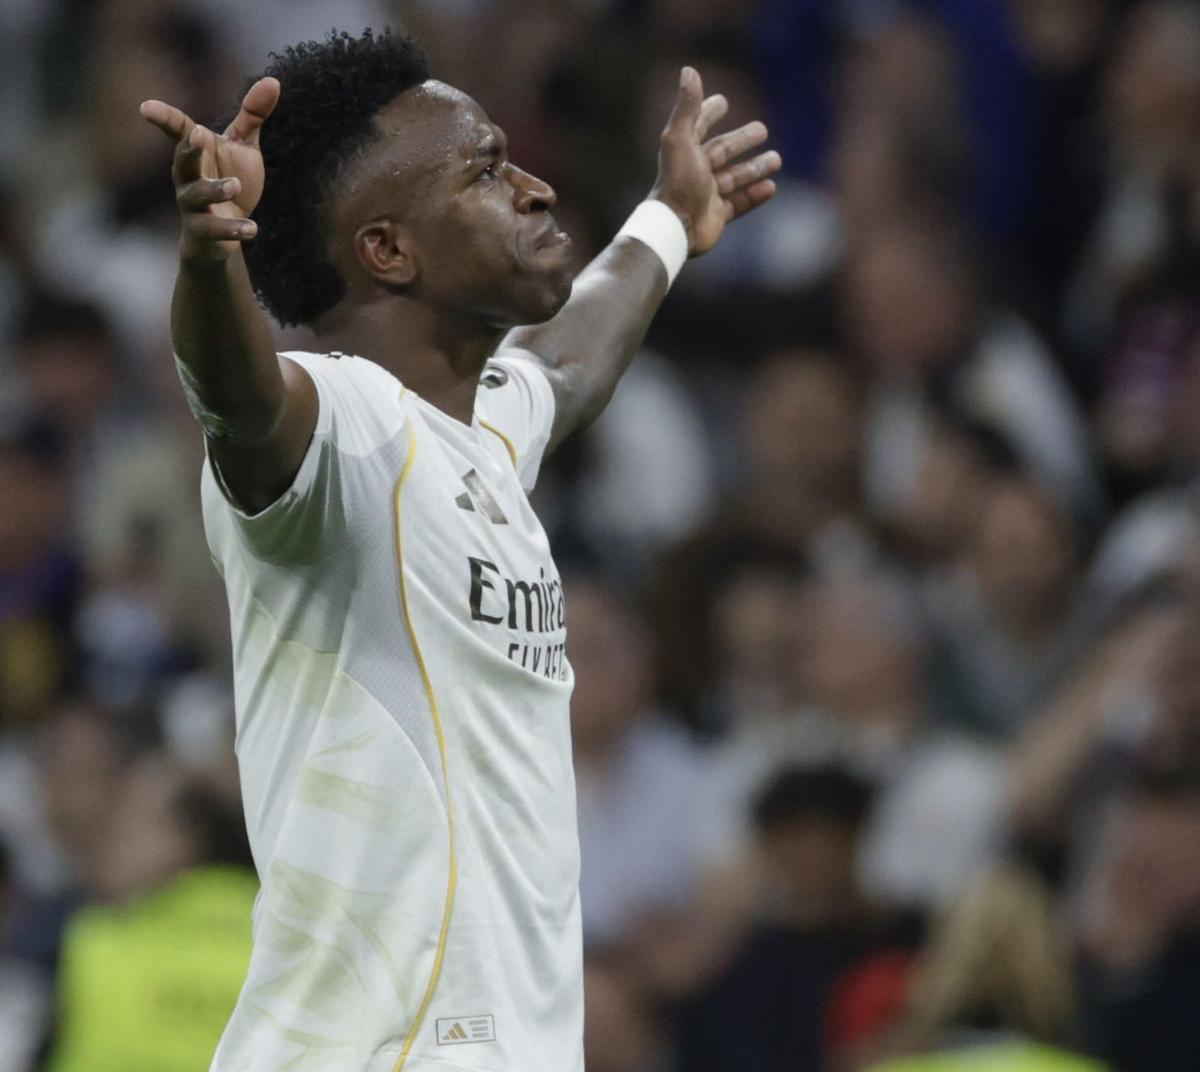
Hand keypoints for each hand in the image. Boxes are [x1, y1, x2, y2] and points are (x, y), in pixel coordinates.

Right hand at [140, 78, 280, 260]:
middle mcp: (188, 175)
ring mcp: (192, 204)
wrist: (228, 232)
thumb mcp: (243, 146)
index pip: (178, 130)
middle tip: (201, 134)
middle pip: (182, 160)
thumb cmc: (231, 180)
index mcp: (195, 151)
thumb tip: (273, 80)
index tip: (146, 107)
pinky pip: (215, 229)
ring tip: (235, 185)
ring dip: (215, 189)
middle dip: (189, 148)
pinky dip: (233, 229)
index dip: (163, 118)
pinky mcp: (204, 231)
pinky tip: (253, 229)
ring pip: (196, 195)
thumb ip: (253, 116)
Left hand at [649, 66, 781, 256]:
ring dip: (754, 168)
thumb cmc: (678, 181)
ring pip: (734, 178)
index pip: (698, 126)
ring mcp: (706, 195)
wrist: (676, 228)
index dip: (709, 113)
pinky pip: (738, 204)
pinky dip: (754, 195)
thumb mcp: (681, 138)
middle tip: (762, 130)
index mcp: (685, 151)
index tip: (722, 102)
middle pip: (722, 152)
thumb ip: (687, 106)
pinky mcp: (716, 216)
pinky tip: (772, 187)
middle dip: (741, 141)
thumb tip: (689, 69)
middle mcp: (695, 171)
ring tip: (777, 159)